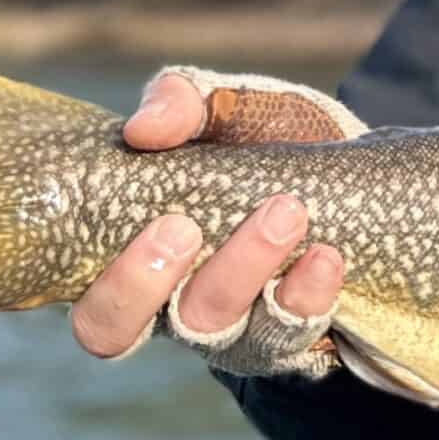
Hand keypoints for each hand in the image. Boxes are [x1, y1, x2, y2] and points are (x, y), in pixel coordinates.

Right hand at [68, 70, 346, 366]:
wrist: (343, 165)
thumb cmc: (254, 138)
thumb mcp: (218, 107)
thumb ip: (180, 103)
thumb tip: (142, 129)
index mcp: (133, 264)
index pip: (95, 312)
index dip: (116, 288)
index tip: (163, 224)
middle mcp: (172, 309)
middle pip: (135, 331)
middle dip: (153, 285)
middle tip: (185, 227)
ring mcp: (233, 329)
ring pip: (221, 328)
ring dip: (247, 270)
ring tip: (285, 213)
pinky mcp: (292, 335)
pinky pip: (293, 333)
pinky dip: (309, 293)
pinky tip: (325, 255)